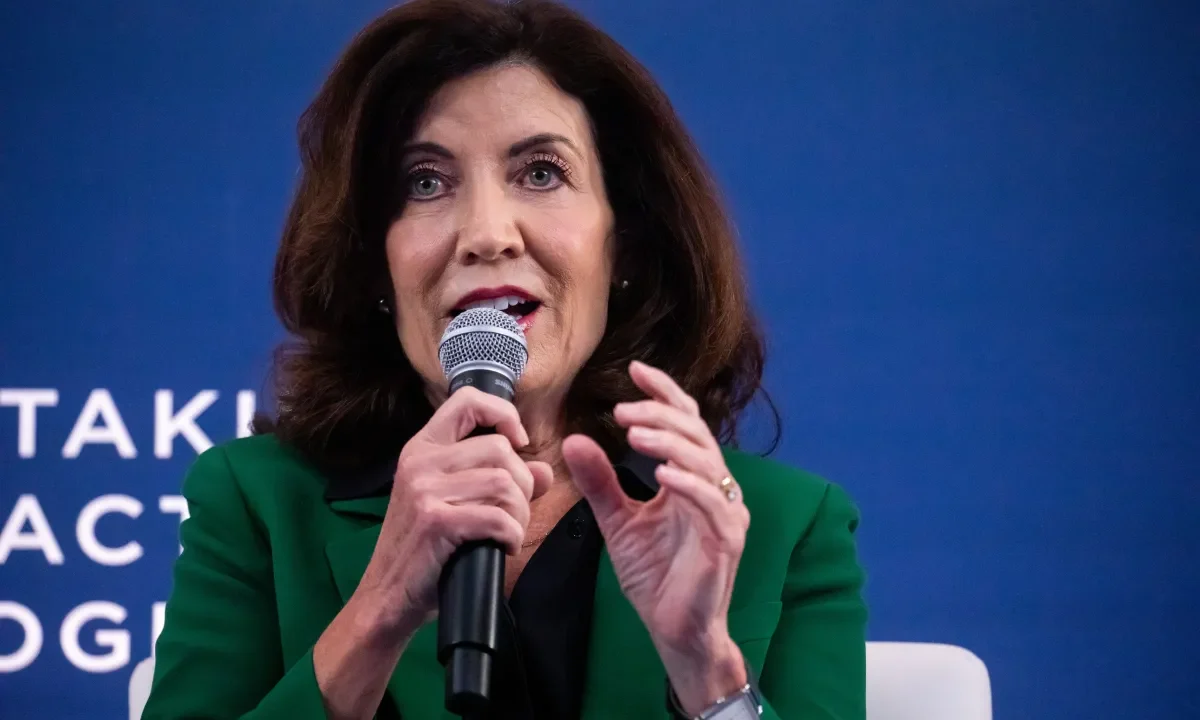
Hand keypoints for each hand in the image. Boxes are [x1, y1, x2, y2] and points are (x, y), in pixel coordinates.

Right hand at [357, 387, 552, 636]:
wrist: (385, 598)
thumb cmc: (424, 552)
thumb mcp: (455, 505)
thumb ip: (500, 483)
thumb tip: (544, 471)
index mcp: (422, 448)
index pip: (467, 401)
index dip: (502, 414)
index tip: (517, 442)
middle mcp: (420, 461)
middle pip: (499, 449)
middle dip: (522, 484)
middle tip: (513, 513)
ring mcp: (425, 489)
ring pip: (504, 483)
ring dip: (520, 513)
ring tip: (509, 533)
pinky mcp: (435, 520)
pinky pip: (498, 518)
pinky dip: (512, 536)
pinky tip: (504, 547)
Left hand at [564, 361, 749, 714]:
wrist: (674, 629)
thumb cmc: (656, 576)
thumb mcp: (618, 520)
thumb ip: (600, 481)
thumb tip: (575, 440)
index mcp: (692, 478)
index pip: (684, 422)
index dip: (664, 393)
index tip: (636, 371)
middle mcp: (715, 488)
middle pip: (695, 434)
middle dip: (659, 415)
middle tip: (623, 411)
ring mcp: (726, 512)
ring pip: (705, 462)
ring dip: (670, 444)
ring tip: (635, 434)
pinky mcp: (728, 539)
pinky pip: (712, 503)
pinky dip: (688, 485)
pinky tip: (662, 475)